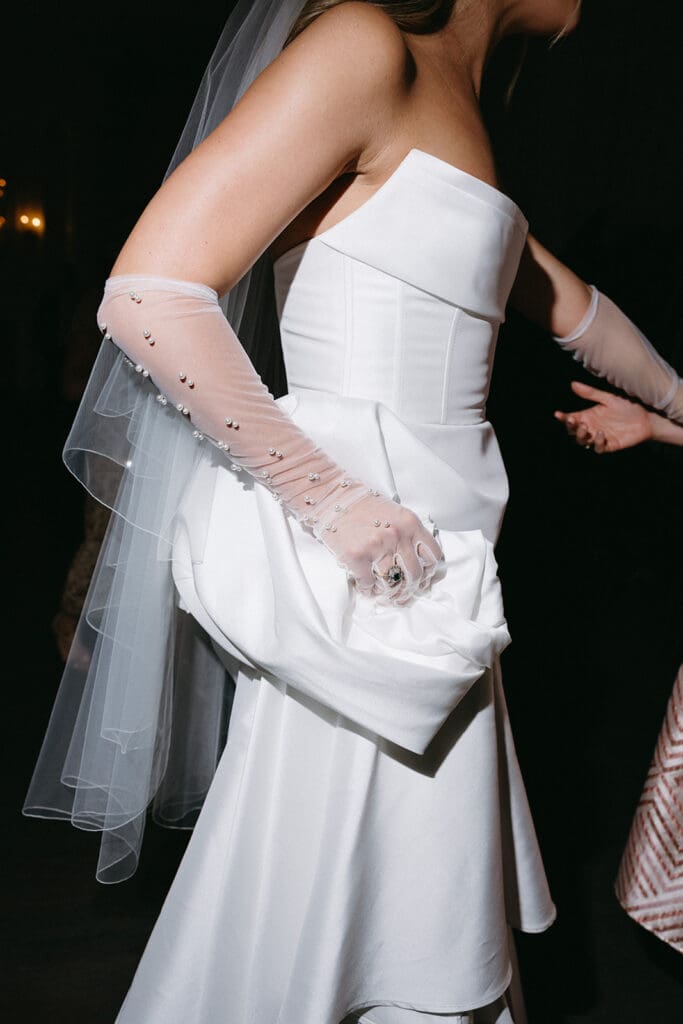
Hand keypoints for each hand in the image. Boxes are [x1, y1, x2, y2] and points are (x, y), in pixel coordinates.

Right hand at [315, 491, 444, 603]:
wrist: (332, 497)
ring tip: (384, 594)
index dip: (429, 572)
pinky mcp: (356, 555)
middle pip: (415, 573)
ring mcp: (377, 545)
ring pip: (392, 582)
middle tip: (403, 596)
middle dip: (410, 589)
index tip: (422, 580)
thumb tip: (415, 561)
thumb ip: (407, 533)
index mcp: (410, 523)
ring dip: (389, 593)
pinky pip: (367, 583)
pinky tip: (366, 587)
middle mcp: (397, 535)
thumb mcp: (394, 513)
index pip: (432, 554)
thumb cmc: (362, 506)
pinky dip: (367, 589)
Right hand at [554, 381, 652, 452]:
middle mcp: (591, 428)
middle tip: (574, 420)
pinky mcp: (609, 445)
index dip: (563, 418)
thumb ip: (591, 394)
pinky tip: (601, 434)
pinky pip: (598, 448)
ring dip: (581, 436)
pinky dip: (597, 442)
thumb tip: (573, 384)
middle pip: (573, 432)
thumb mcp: (608, 398)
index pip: (571, 419)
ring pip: (582, 442)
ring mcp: (599, 438)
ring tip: (585, 427)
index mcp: (589, 416)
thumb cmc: (627, 407)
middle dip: (571, 427)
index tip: (558, 414)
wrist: (645, 418)